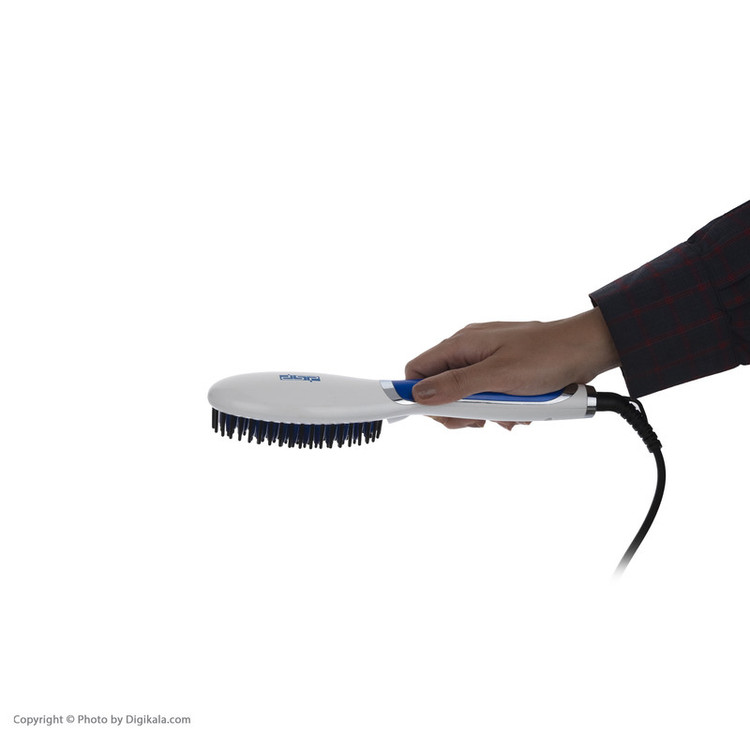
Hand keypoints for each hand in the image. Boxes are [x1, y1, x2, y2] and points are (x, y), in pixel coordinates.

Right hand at [404, 308, 619, 428]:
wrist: (588, 348)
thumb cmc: (548, 355)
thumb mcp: (498, 376)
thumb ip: (456, 385)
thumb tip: (419, 394)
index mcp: (461, 345)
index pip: (418, 371)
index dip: (418, 395)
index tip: (431, 416)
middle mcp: (469, 350)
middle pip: (440, 388)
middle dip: (458, 410)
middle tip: (480, 419)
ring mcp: (486, 359)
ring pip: (466, 395)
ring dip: (484, 411)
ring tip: (509, 413)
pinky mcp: (503, 370)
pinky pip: (488, 394)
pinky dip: (501, 407)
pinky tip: (519, 410)